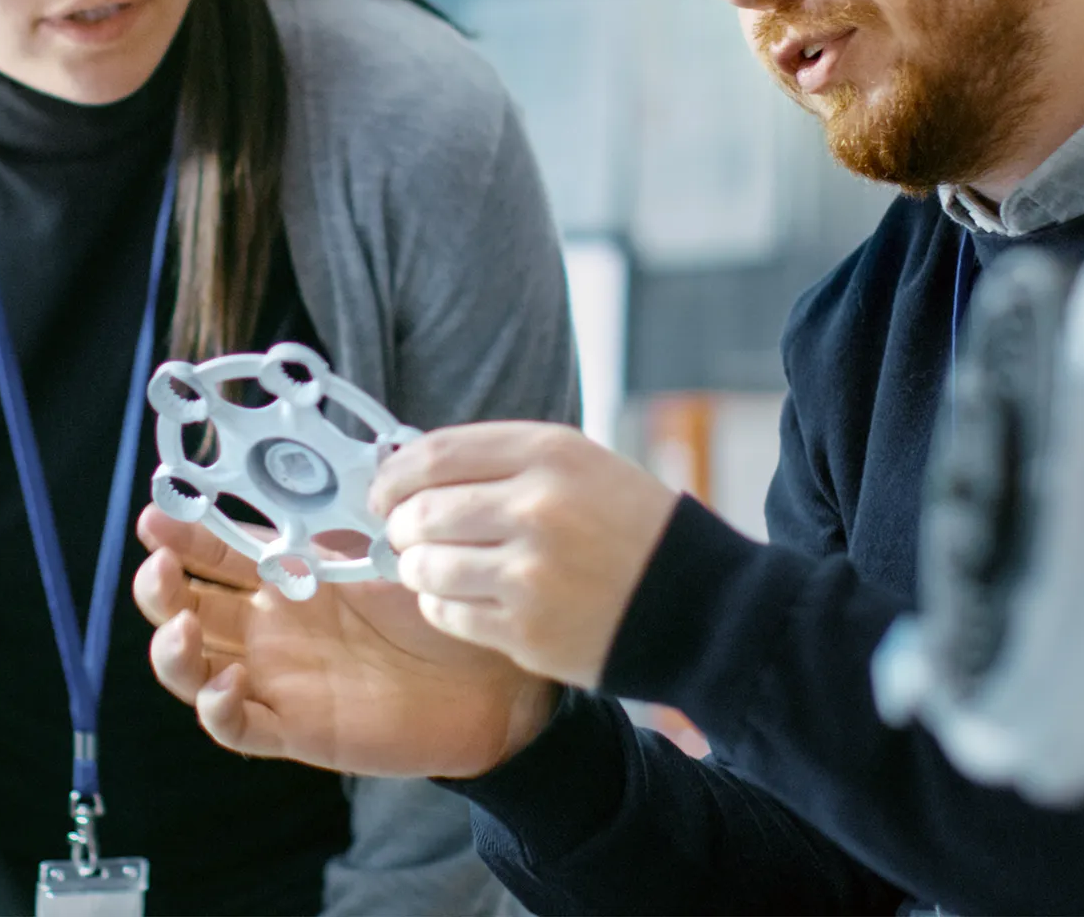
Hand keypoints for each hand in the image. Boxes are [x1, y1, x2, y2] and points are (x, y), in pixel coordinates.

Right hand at [133, 504, 557, 778]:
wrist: (488, 675)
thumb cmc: (435, 603)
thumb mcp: (382, 547)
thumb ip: (339, 514)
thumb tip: (306, 458)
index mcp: (283, 576)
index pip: (212, 552)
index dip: (178, 535)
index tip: (157, 514)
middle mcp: (268, 627)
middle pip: (184, 609)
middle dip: (158, 588)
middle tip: (160, 567)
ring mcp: (276, 678)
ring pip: (193, 671)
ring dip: (172, 650)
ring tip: (181, 626)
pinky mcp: (296, 727)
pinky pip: (238, 728)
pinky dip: (219, 709)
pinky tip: (229, 684)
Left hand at [371, 423, 678, 688]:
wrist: (700, 606)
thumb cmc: (632, 529)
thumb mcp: (580, 465)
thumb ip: (502, 461)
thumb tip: (414, 469)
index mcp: (550, 453)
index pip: (437, 454)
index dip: (396, 473)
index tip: (383, 488)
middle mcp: (537, 507)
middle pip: (423, 510)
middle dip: (400, 524)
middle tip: (403, 532)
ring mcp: (530, 572)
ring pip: (426, 565)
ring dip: (416, 567)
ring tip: (430, 566)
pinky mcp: (526, 630)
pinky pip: (447, 613)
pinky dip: (439, 605)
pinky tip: (459, 597)